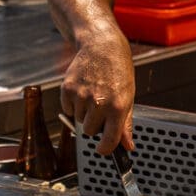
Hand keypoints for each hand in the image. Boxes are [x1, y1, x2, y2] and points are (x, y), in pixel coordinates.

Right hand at [60, 24, 135, 153]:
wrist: (102, 46)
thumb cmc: (118, 70)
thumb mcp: (128, 96)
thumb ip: (126, 124)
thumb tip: (127, 146)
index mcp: (118, 107)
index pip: (109, 141)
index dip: (105, 149)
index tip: (104, 149)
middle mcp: (99, 103)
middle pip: (90, 132)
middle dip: (95, 124)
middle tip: (101, 107)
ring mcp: (81, 96)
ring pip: (79, 120)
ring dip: (84, 112)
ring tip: (93, 93)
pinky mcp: (67, 89)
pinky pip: (68, 109)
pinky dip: (73, 104)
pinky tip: (83, 89)